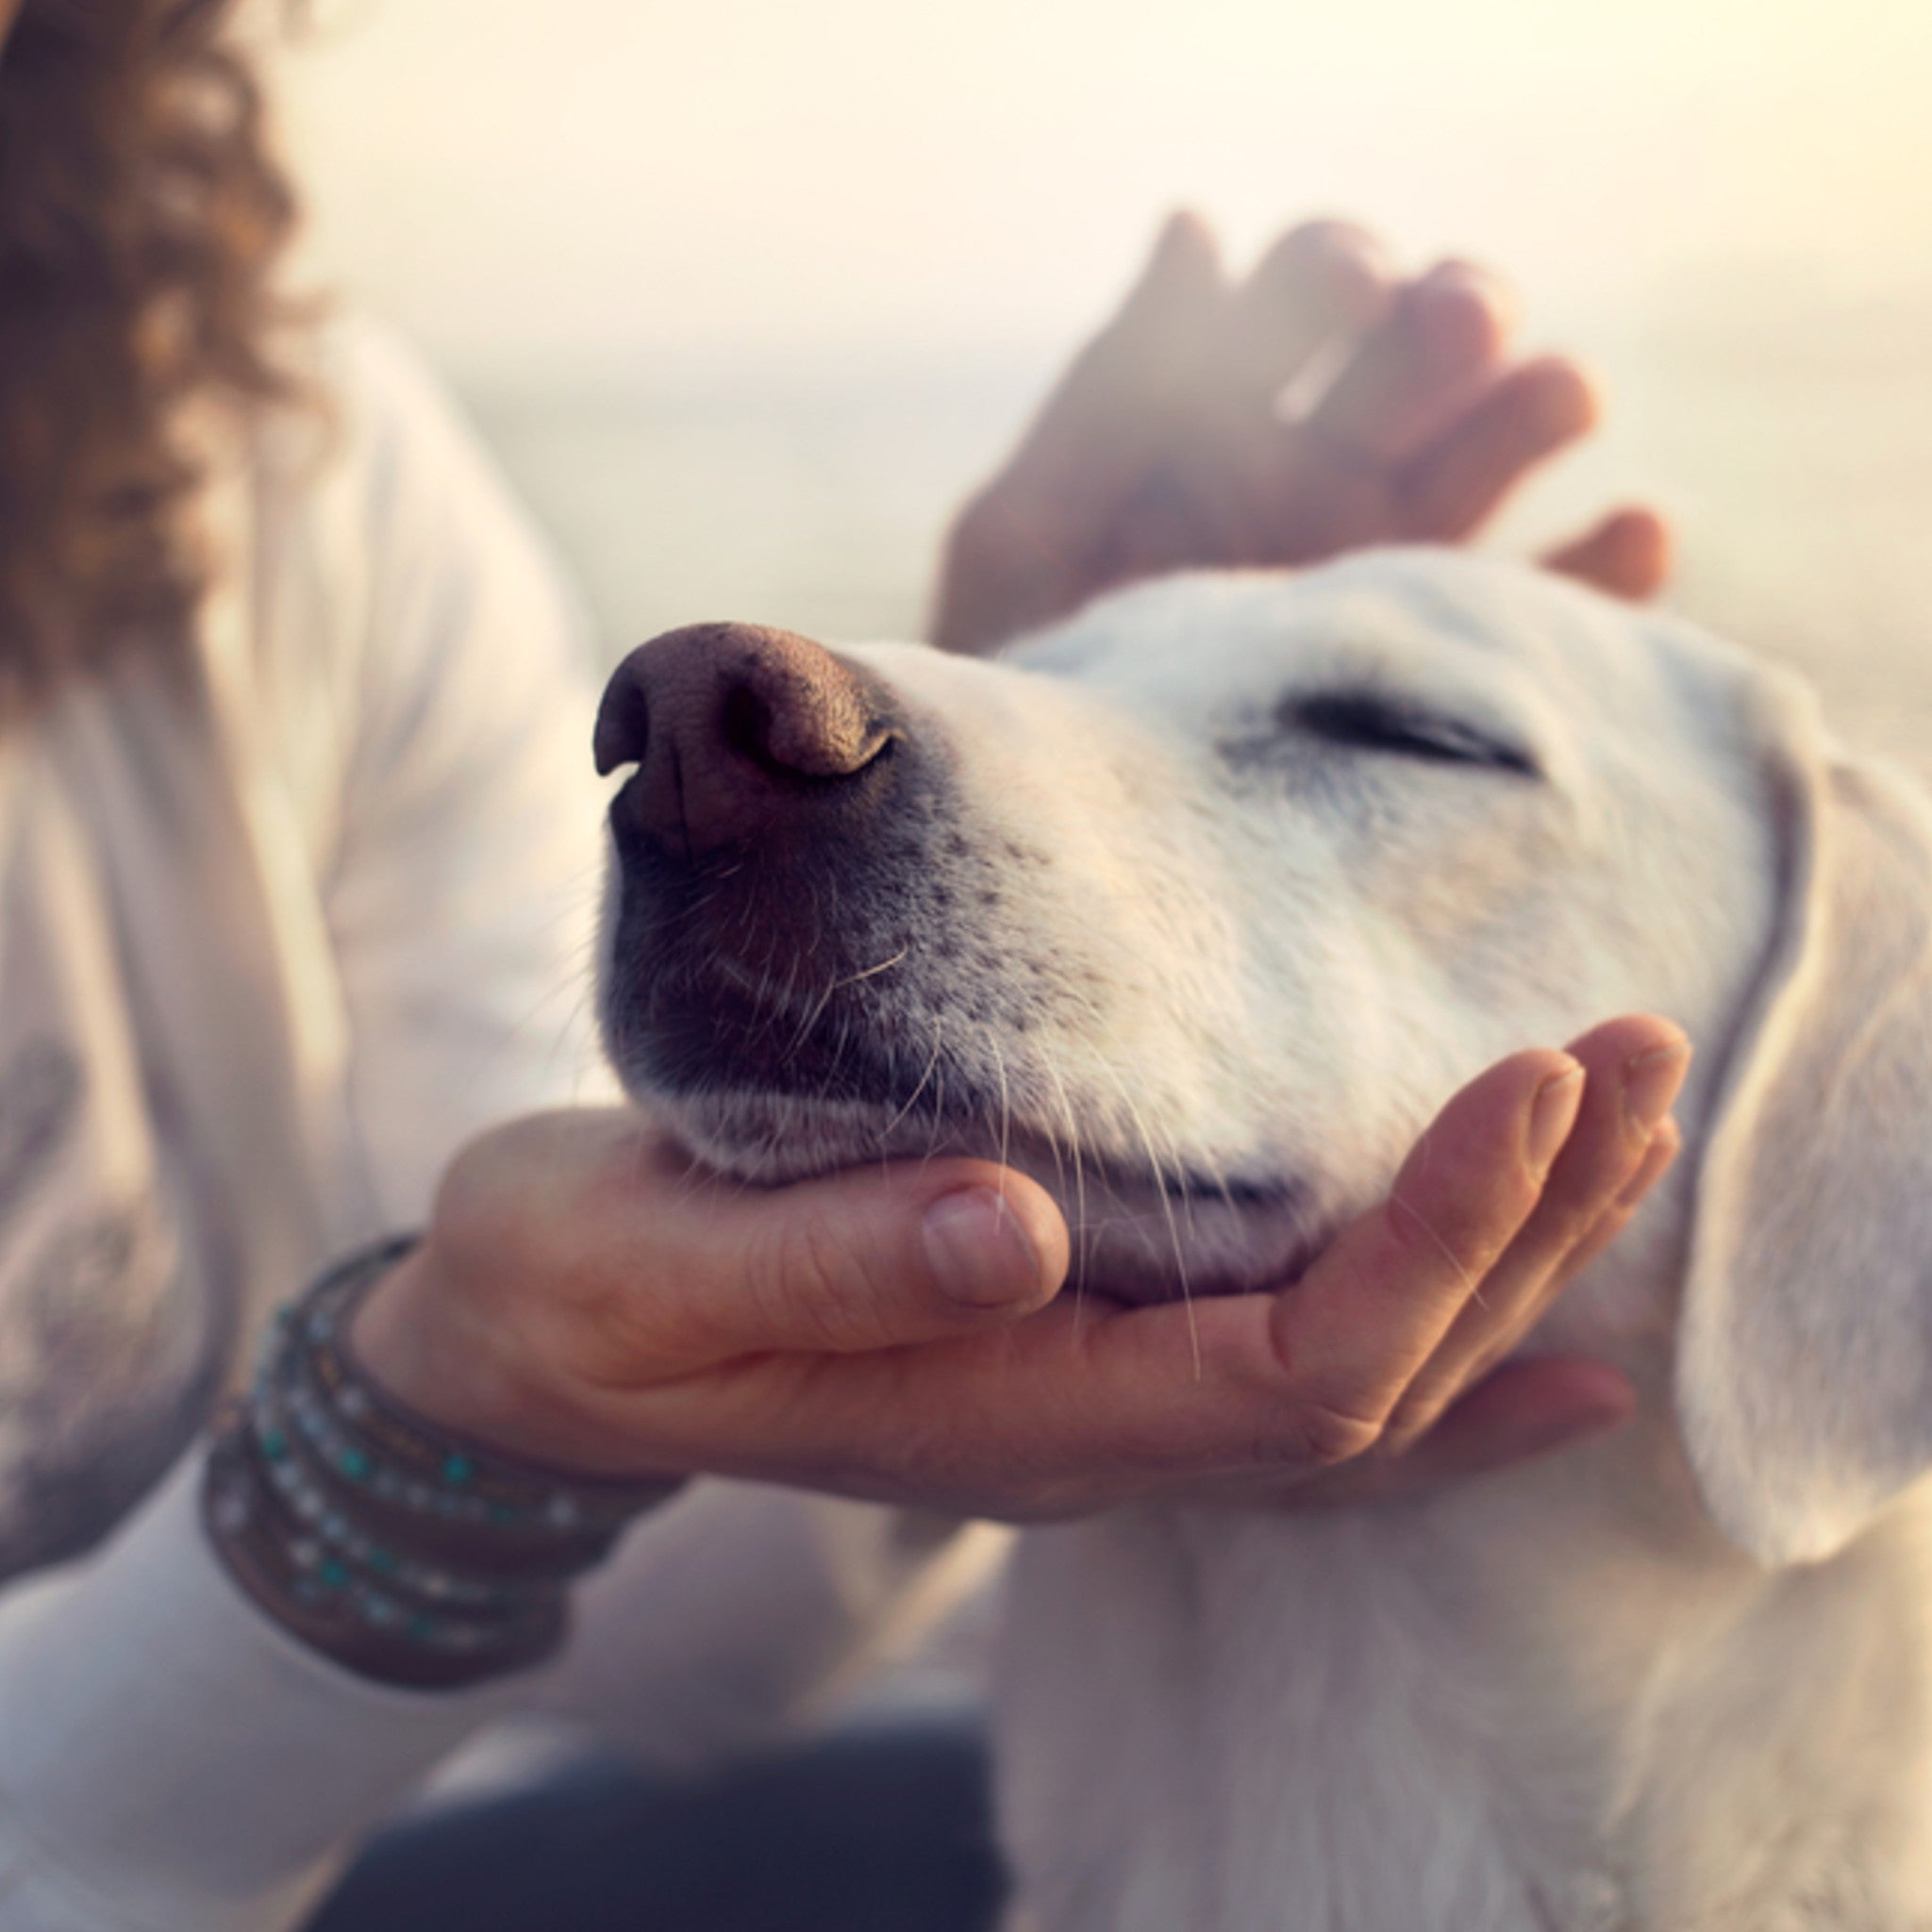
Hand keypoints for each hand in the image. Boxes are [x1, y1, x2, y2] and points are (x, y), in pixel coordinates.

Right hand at [353, 1017, 1685, 1521]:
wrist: (527, 1341)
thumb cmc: (574, 1292)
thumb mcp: (649, 1269)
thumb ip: (826, 1264)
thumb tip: (1012, 1227)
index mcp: (1002, 1418)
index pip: (1290, 1373)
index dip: (1431, 1246)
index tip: (1527, 1086)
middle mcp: (1082, 1435)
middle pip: (1377, 1382)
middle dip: (1525, 1231)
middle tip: (1633, 1062)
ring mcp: (1090, 1403)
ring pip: (1365, 1380)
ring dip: (1511, 1261)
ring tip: (1623, 1129)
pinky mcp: (1076, 1343)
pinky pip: (1303, 1379)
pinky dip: (1443, 1346)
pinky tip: (1543, 1326)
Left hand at [932, 212, 1671, 656]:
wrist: (1069, 854)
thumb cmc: (1022, 690)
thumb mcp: (1026, 541)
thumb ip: (1106, 398)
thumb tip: (1196, 225)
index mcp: (1225, 421)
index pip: (1307, 297)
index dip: (1334, 273)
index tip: (1349, 285)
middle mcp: (1327, 477)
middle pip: (1423, 357)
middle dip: (1449, 320)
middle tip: (1457, 326)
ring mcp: (1398, 570)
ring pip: (1500, 456)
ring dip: (1538, 407)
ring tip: (1558, 397)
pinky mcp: (1454, 670)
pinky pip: (1556, 612)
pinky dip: (1608, 571)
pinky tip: (1631, 533)